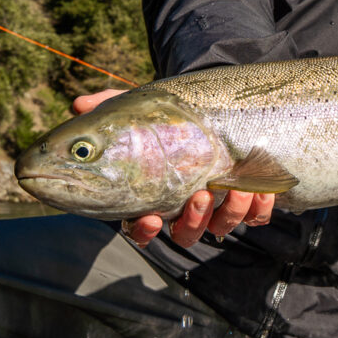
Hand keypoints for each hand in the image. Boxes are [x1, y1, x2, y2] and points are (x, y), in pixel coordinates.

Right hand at [71, 90, 275, 248]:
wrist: (213, 107)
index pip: (141, 228)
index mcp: (153, 196)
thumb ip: (110, 106)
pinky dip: (259, 207)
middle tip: (200, 196)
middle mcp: (185, 208)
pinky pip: (256, 215)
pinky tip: (258, 191)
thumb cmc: (168, 115)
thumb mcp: (139, 108)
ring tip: (234, 188)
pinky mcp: (248, 199)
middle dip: (194, 221)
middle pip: (186, 233)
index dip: (144, 231)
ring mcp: (218, 206)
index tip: (150, 218)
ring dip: (230, 212)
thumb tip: (78, 103)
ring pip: (222, 225)